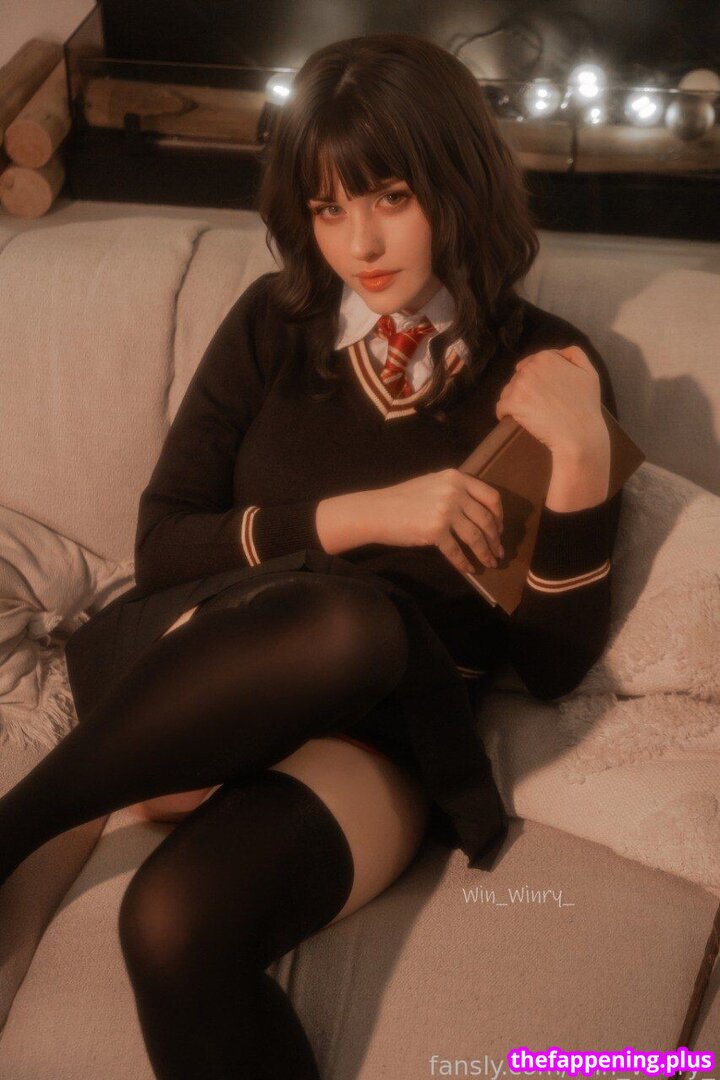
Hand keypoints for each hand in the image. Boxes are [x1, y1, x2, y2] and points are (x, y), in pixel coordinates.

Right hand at [374, 468, 503, 575]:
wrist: (377, 510)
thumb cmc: (403, 498)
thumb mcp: (433, 484)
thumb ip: (455, 490)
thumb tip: (478, 510)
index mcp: (456, 478)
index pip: (491, 497)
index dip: (499, 515)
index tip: (500, 529)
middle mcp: (454, 492)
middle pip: (486, 519)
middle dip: (495, 539)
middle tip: (498, 552)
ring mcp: (445, 511)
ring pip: (476, 537)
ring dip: (485, 553)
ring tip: (489, 563)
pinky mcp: (435, 531)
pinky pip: (456, 551)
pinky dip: (464, 563)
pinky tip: (468, 570)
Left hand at [495, 345, 605, 456]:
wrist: (579, 434)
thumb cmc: (586, 406)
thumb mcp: (589, 373)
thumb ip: (574, 355)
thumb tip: (558, 353)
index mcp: (546, 358)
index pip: (529, 364)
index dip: (534, 380)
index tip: (542, 392)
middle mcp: (530, 368)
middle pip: (517, 378)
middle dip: (524, 389)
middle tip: (537, 405)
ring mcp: (519, 385)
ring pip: (508, 392)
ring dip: (514, 401)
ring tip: (529, 414)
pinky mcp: (512, 403)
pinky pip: (501, 407)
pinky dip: (505, 414)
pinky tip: (513, 420)